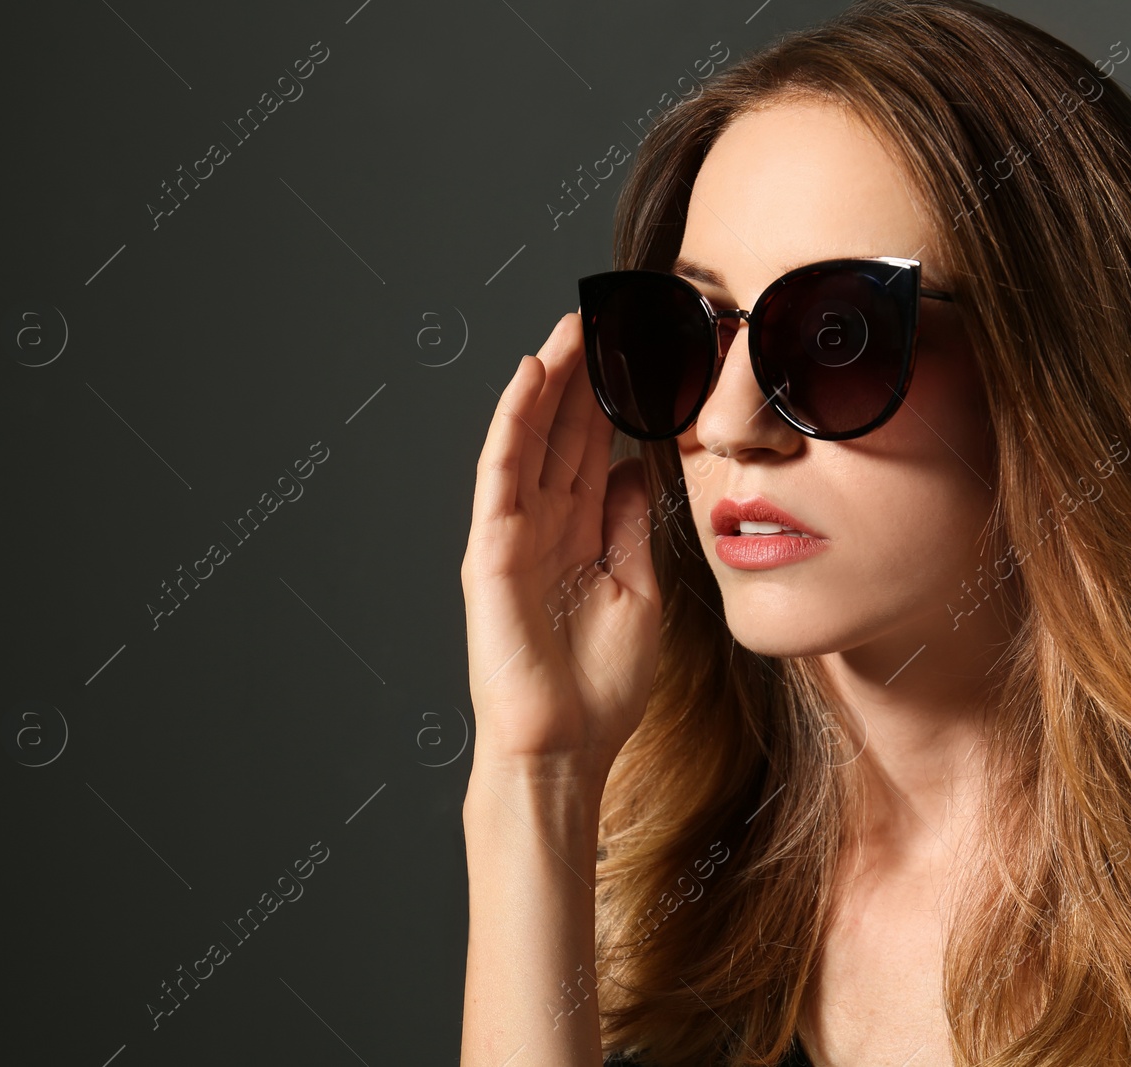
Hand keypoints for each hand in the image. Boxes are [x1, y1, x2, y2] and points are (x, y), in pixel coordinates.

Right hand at [460, 312, 662, 782]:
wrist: (566, 748)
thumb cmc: (599, 686)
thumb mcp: (638, 591)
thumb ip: (632, 527)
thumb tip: (637, 467)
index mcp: (581, 536)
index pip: (596, 451)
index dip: (613, 401)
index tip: (638, 351)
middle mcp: (545, 526)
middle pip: (563, 434)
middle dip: (582, 376)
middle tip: (604, 315)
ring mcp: (514, 533)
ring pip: (530, 439)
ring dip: (548, 382)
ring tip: (571, 327)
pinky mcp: (491, 548)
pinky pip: (500, 472)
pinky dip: (513, 422)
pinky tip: (529, 377)